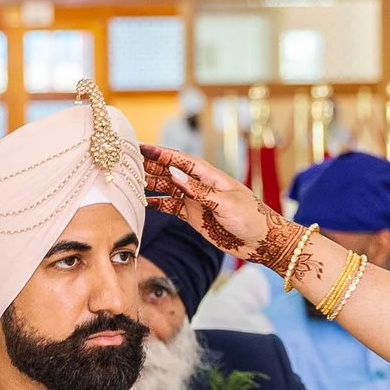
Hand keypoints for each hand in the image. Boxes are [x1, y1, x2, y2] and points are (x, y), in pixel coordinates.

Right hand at [143, 146, 322, 283]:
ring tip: (129, 181)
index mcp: (210, 176)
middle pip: (170, 173)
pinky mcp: (195, 217)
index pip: (181, 161)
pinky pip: (171, 207)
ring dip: (150, 185)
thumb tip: (175, 176)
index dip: (161, 154)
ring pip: (168, 189)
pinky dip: (157, 205)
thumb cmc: (251, 217)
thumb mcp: (226, 203)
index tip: (142, 148)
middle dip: (150, 167)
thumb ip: (199, 191)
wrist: (262, 241)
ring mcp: (196, 201)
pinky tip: (143, 203)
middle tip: (127, 162)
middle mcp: (200, 186)